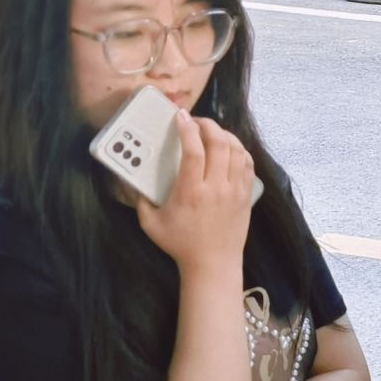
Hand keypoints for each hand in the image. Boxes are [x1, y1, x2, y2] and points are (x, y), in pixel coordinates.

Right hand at [138, 113, 254, 273]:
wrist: (213, 264)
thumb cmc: (180, 244)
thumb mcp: (150, 223)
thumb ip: (139, 199)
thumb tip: (132, 179)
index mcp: (192, 191)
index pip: (194, 151)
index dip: (188, 129)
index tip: (181, 116)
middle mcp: (217, 188)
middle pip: (220, 144)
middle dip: (208, 125)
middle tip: (196, 120)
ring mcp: (235, 191)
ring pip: (238, 151)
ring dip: (225, 135)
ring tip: (212, 131)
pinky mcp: (246, 196)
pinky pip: (248, 165)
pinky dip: (240, 150)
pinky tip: (230, 147)